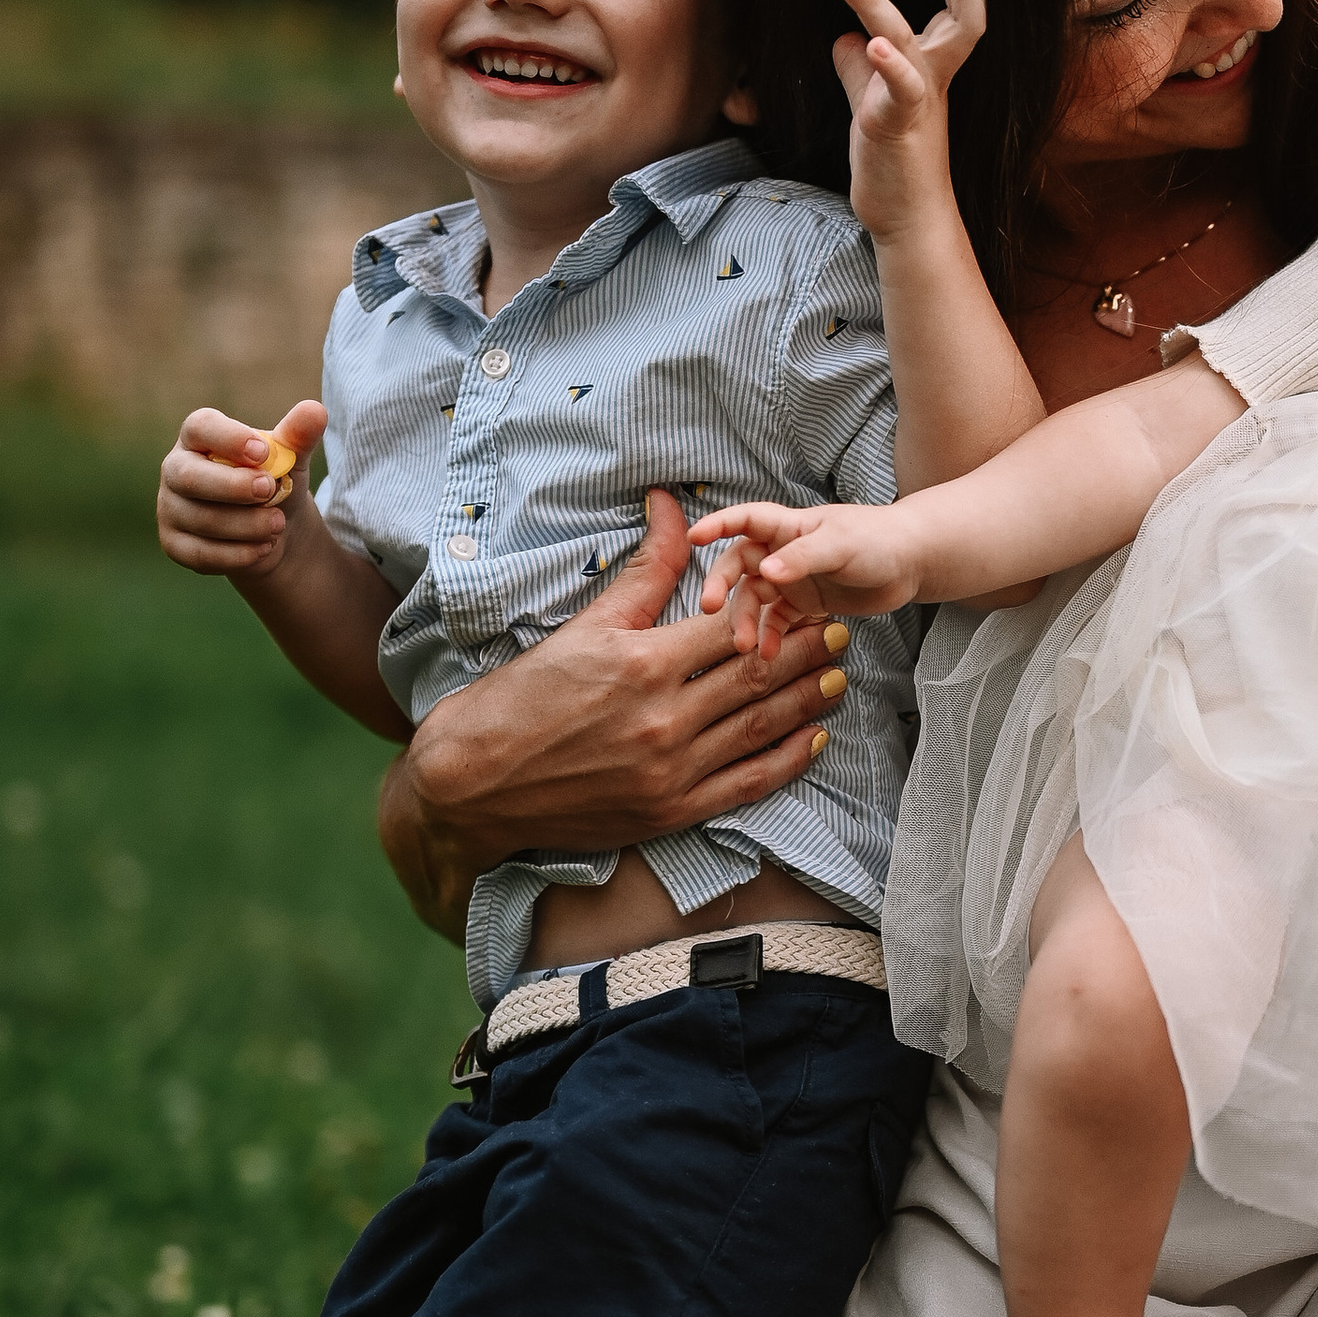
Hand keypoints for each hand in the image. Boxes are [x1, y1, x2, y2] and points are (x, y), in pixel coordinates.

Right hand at [158, 400, 326, 577]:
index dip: (229, 438)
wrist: (272, 531)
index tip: (263, 452)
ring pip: (201, 519)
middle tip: (271, 490)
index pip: (200, 427)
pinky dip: (238, 554)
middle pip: (190, 476)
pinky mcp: (174, 544)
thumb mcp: (290, 459)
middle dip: (233, 486)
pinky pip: (200, 553)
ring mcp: (170, 508)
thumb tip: (316, 411)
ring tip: (278, 524)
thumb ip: (298, 436)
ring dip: (247, 525)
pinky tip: (264, 547)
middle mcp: (176, 469)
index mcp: (199, 437)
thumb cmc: (274, 482)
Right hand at [378, 491, 852, 935]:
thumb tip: (673, 505)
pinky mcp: (671, 810)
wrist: (475, 782)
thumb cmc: (522, 697)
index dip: (779, 609)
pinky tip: (813, 739)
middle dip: (807, 652)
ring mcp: (671, 771)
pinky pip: (747, 785)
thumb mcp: (584, 625)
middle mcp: (664, 719)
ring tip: (837, 677)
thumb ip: (644, 570)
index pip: (733, 627)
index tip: (808, 595)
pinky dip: (786, 760)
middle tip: (842, 632)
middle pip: (758, 676)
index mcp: (642, 664)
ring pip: (760, 727)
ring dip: (805, 701)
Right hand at [693, 496, 923, 652]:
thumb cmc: (878, 540)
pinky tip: (768, 655)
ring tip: (746, 646)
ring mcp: (791, 579)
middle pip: (739, 565)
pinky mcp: (804, 604)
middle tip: (709, 608)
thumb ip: (803, 557)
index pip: (744, 519)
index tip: (693, 539)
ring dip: (746, 620)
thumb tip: (766, 572)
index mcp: (787, 526)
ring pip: (754, 599)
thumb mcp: (841, 545)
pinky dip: (770, 637)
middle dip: (722, 585)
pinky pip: (777, 622)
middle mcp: (782, 551)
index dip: (717, 525)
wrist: (913, 562)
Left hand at [833, 0, 984, 245]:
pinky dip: (886, 65)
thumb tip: (845, 40)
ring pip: (907, 43)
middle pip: (962, 23)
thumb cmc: (894, 167)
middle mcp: (930, 82)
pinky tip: (870, 43)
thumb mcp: (871, 107)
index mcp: (929, 73)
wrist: (907, 222)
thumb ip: (859, 72)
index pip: (955, 18)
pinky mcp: (894, 127)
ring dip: (873, 3)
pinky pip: (896, 91)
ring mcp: (915, 104)